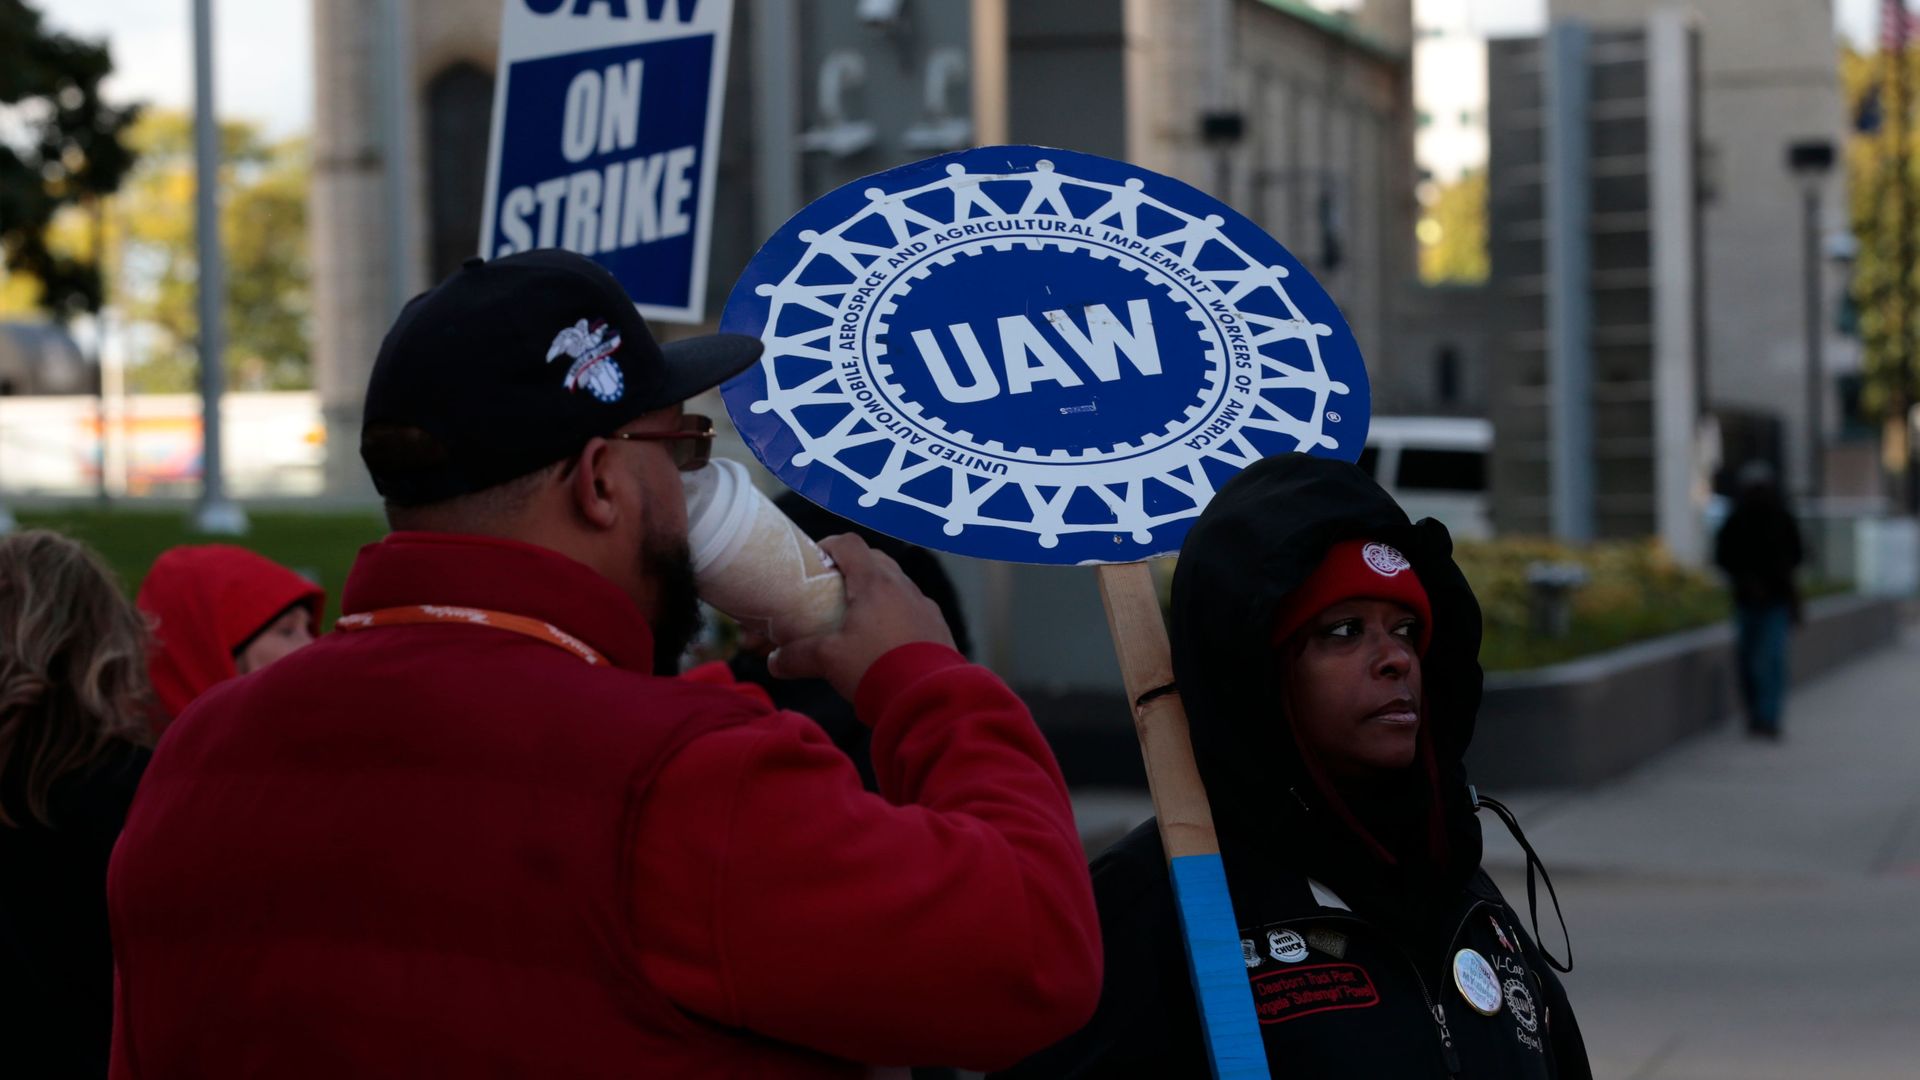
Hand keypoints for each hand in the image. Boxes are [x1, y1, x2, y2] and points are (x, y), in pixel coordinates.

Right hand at [767, 534, 955, 699]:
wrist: (928, 698)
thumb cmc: (876, 668)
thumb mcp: (829, 661)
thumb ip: (797, 656)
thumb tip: (774, 662)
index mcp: (875, 583)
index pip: (850, 544)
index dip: (829, 546)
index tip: (815, 560)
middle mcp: (903, 587)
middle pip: (875, 561)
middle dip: (853, 568)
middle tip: (833, 589)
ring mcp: (925, 607)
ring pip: (897, 585)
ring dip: (877, 592)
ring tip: (859, 617)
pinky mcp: (938, 628)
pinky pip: (914, 610)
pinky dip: (897, 614)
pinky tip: (886, 640)